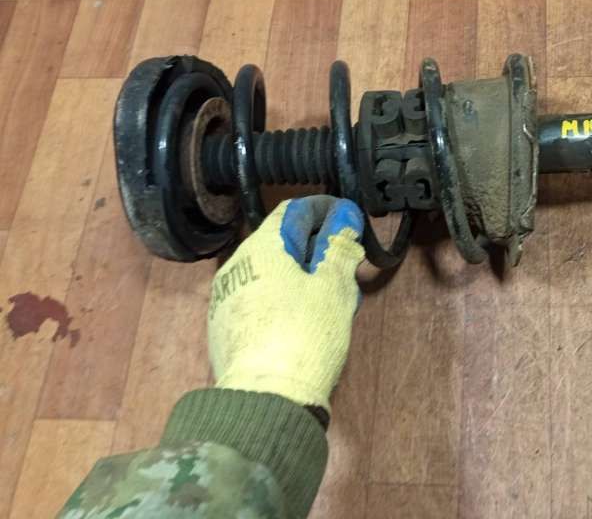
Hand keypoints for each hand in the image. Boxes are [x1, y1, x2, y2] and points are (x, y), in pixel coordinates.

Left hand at [208, 196, 364, 408]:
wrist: (267, 399)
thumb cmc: (305, 333)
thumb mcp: (334, 288)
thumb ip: (340, 249)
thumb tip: (345, 221)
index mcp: (260, 248)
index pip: (293, 211)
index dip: (324, 211)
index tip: (348, 222)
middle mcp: (235, 266)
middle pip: (278, 244)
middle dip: (313, 248)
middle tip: (344, 265)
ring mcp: (224, 300)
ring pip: (267, 275)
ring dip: (297, 276)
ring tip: (328, 297)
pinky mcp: (222, 331)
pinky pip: (257, 301)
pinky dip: (281, 300)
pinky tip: (302, 321)